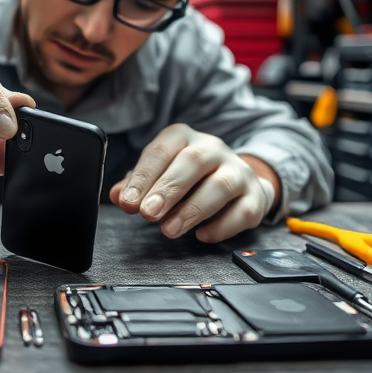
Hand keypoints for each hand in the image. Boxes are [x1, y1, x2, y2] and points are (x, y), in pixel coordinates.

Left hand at [109, 124, 278, 241]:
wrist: (238, 179)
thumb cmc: (189, 176)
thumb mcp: (160, 173)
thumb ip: (137, 184)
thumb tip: (116, 195)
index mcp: (184, 138)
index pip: (162, 151)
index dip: (143, 176)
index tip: (128, 201)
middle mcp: (213, 149)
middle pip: (193, 162)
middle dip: (168, 189)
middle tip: (147, 214)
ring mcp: (238, 171)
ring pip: (221, 185)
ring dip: (193, 209)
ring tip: (169, 230)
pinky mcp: (255, 196)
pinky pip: (243, 210)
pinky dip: (222, 225)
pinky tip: (202, 235)